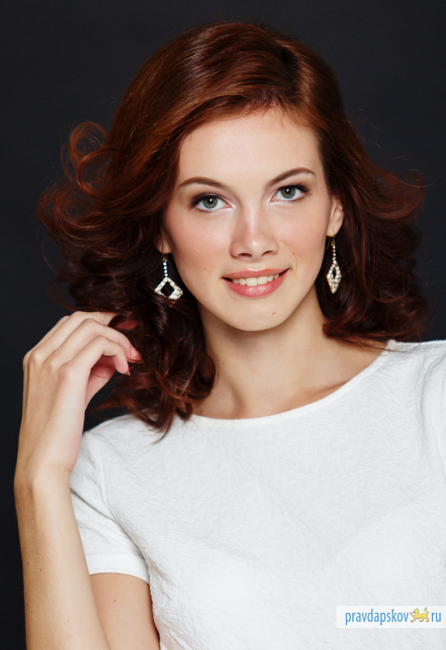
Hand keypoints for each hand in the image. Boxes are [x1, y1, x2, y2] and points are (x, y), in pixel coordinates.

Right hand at [15, 311, 140, 485]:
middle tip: (133, 338)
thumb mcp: (74, 391)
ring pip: (92, 326)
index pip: (69, 323)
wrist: (42, 460)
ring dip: (118, 338)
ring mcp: (51, 362)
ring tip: (130, 358)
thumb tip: (115, 354)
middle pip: (80, 317)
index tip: (122, 329)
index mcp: (36, 356)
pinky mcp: (68, 373)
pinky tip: (124, 369)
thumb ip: (92, 368)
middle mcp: (40, 354)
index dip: (99, 321)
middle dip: (112, 322)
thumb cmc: (57, 430)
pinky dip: (118, 350)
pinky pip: (100, 344)